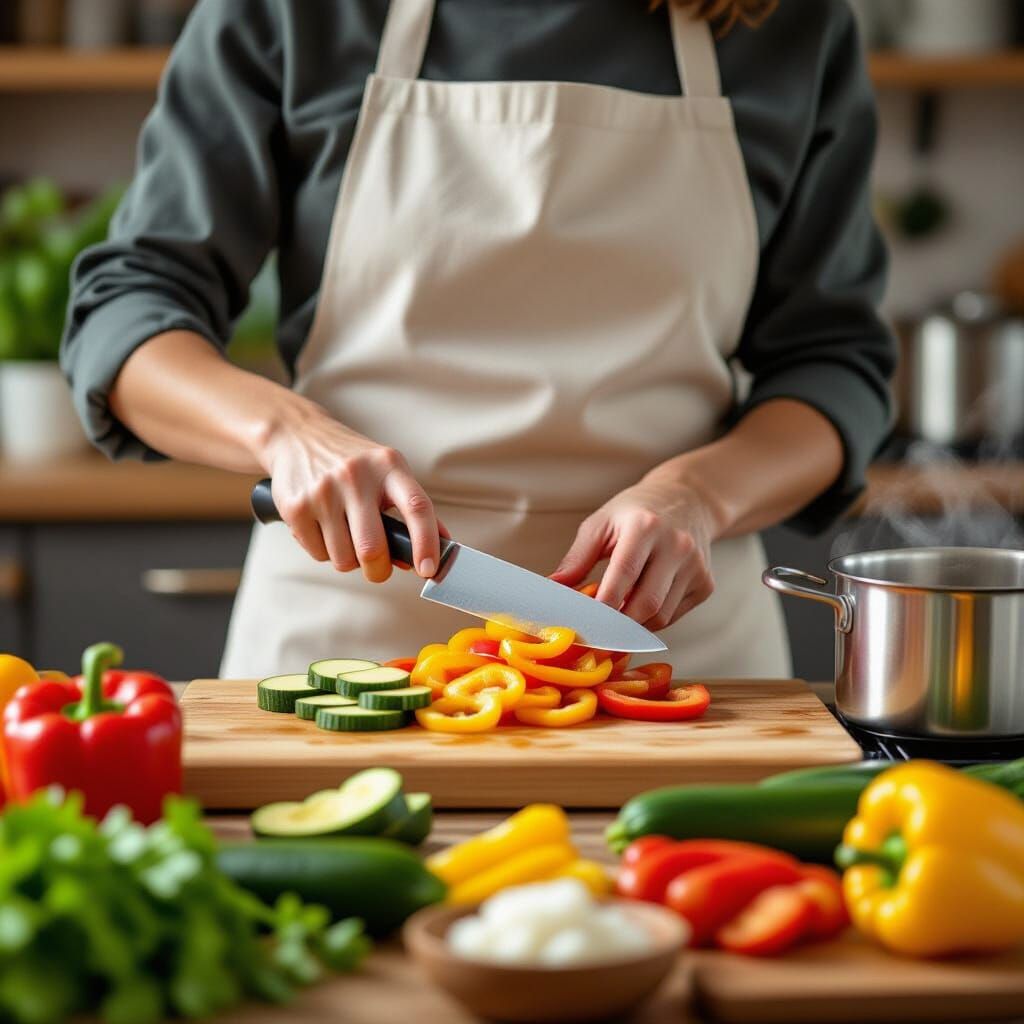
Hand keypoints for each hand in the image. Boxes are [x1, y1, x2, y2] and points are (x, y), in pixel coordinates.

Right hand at [259, 402, 442, 582]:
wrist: (297, 437)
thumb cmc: (352, 462)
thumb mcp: (388, 470)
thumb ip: (413, 507)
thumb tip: (440, 548)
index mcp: (388, 466)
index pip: (417, 507)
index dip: (427, 543)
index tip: (429, 570)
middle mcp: (356, 476)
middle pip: (372, 548)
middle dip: (378, 571)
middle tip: (378, 568)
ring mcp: (323, 491)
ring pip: (344, 559)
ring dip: (349, 560)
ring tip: (347, 536)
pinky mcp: (296, 507)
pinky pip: (318, 555)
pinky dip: (326, 552)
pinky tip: (325, 529)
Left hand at [550, 473, 719, 629]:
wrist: (688, 501)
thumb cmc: (637, 512)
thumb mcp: (601, 523)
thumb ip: (577, 558)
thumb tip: (554, 588)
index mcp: (646, 526)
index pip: (623, 576)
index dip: (602, 606)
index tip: (582, 622)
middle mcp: (677, 545)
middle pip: (646, 604)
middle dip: (617, 624)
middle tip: (595, 630)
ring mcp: (696, 566)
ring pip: (661, 616)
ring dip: (633, 625)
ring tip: (615, 613)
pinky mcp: (706, 584)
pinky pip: (674, 616)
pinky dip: (652, 619)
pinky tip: (639, 604)